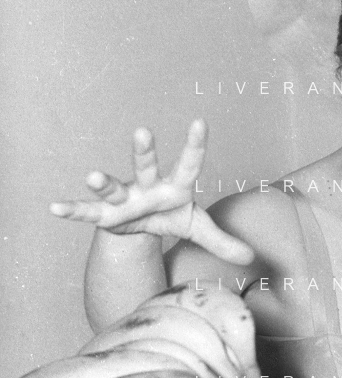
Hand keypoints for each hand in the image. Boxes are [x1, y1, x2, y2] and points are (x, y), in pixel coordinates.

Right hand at [49, 120, 253, 265]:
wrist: (141, 226)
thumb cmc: (170, 216)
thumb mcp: (197, 228)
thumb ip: (222, 240)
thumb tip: (252, 256)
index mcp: (175, 186)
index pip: (189, 163)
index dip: (195, 144)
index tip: (200, 122)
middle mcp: (148, 186)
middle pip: (147, 165)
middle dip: (144, 150)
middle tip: (144, 131)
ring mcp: (124, 198)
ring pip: (114, 187)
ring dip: (104, 182)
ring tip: (93, 176)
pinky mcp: (105, 214)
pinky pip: (87, 212)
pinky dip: (72, 210)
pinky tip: (54, 208)